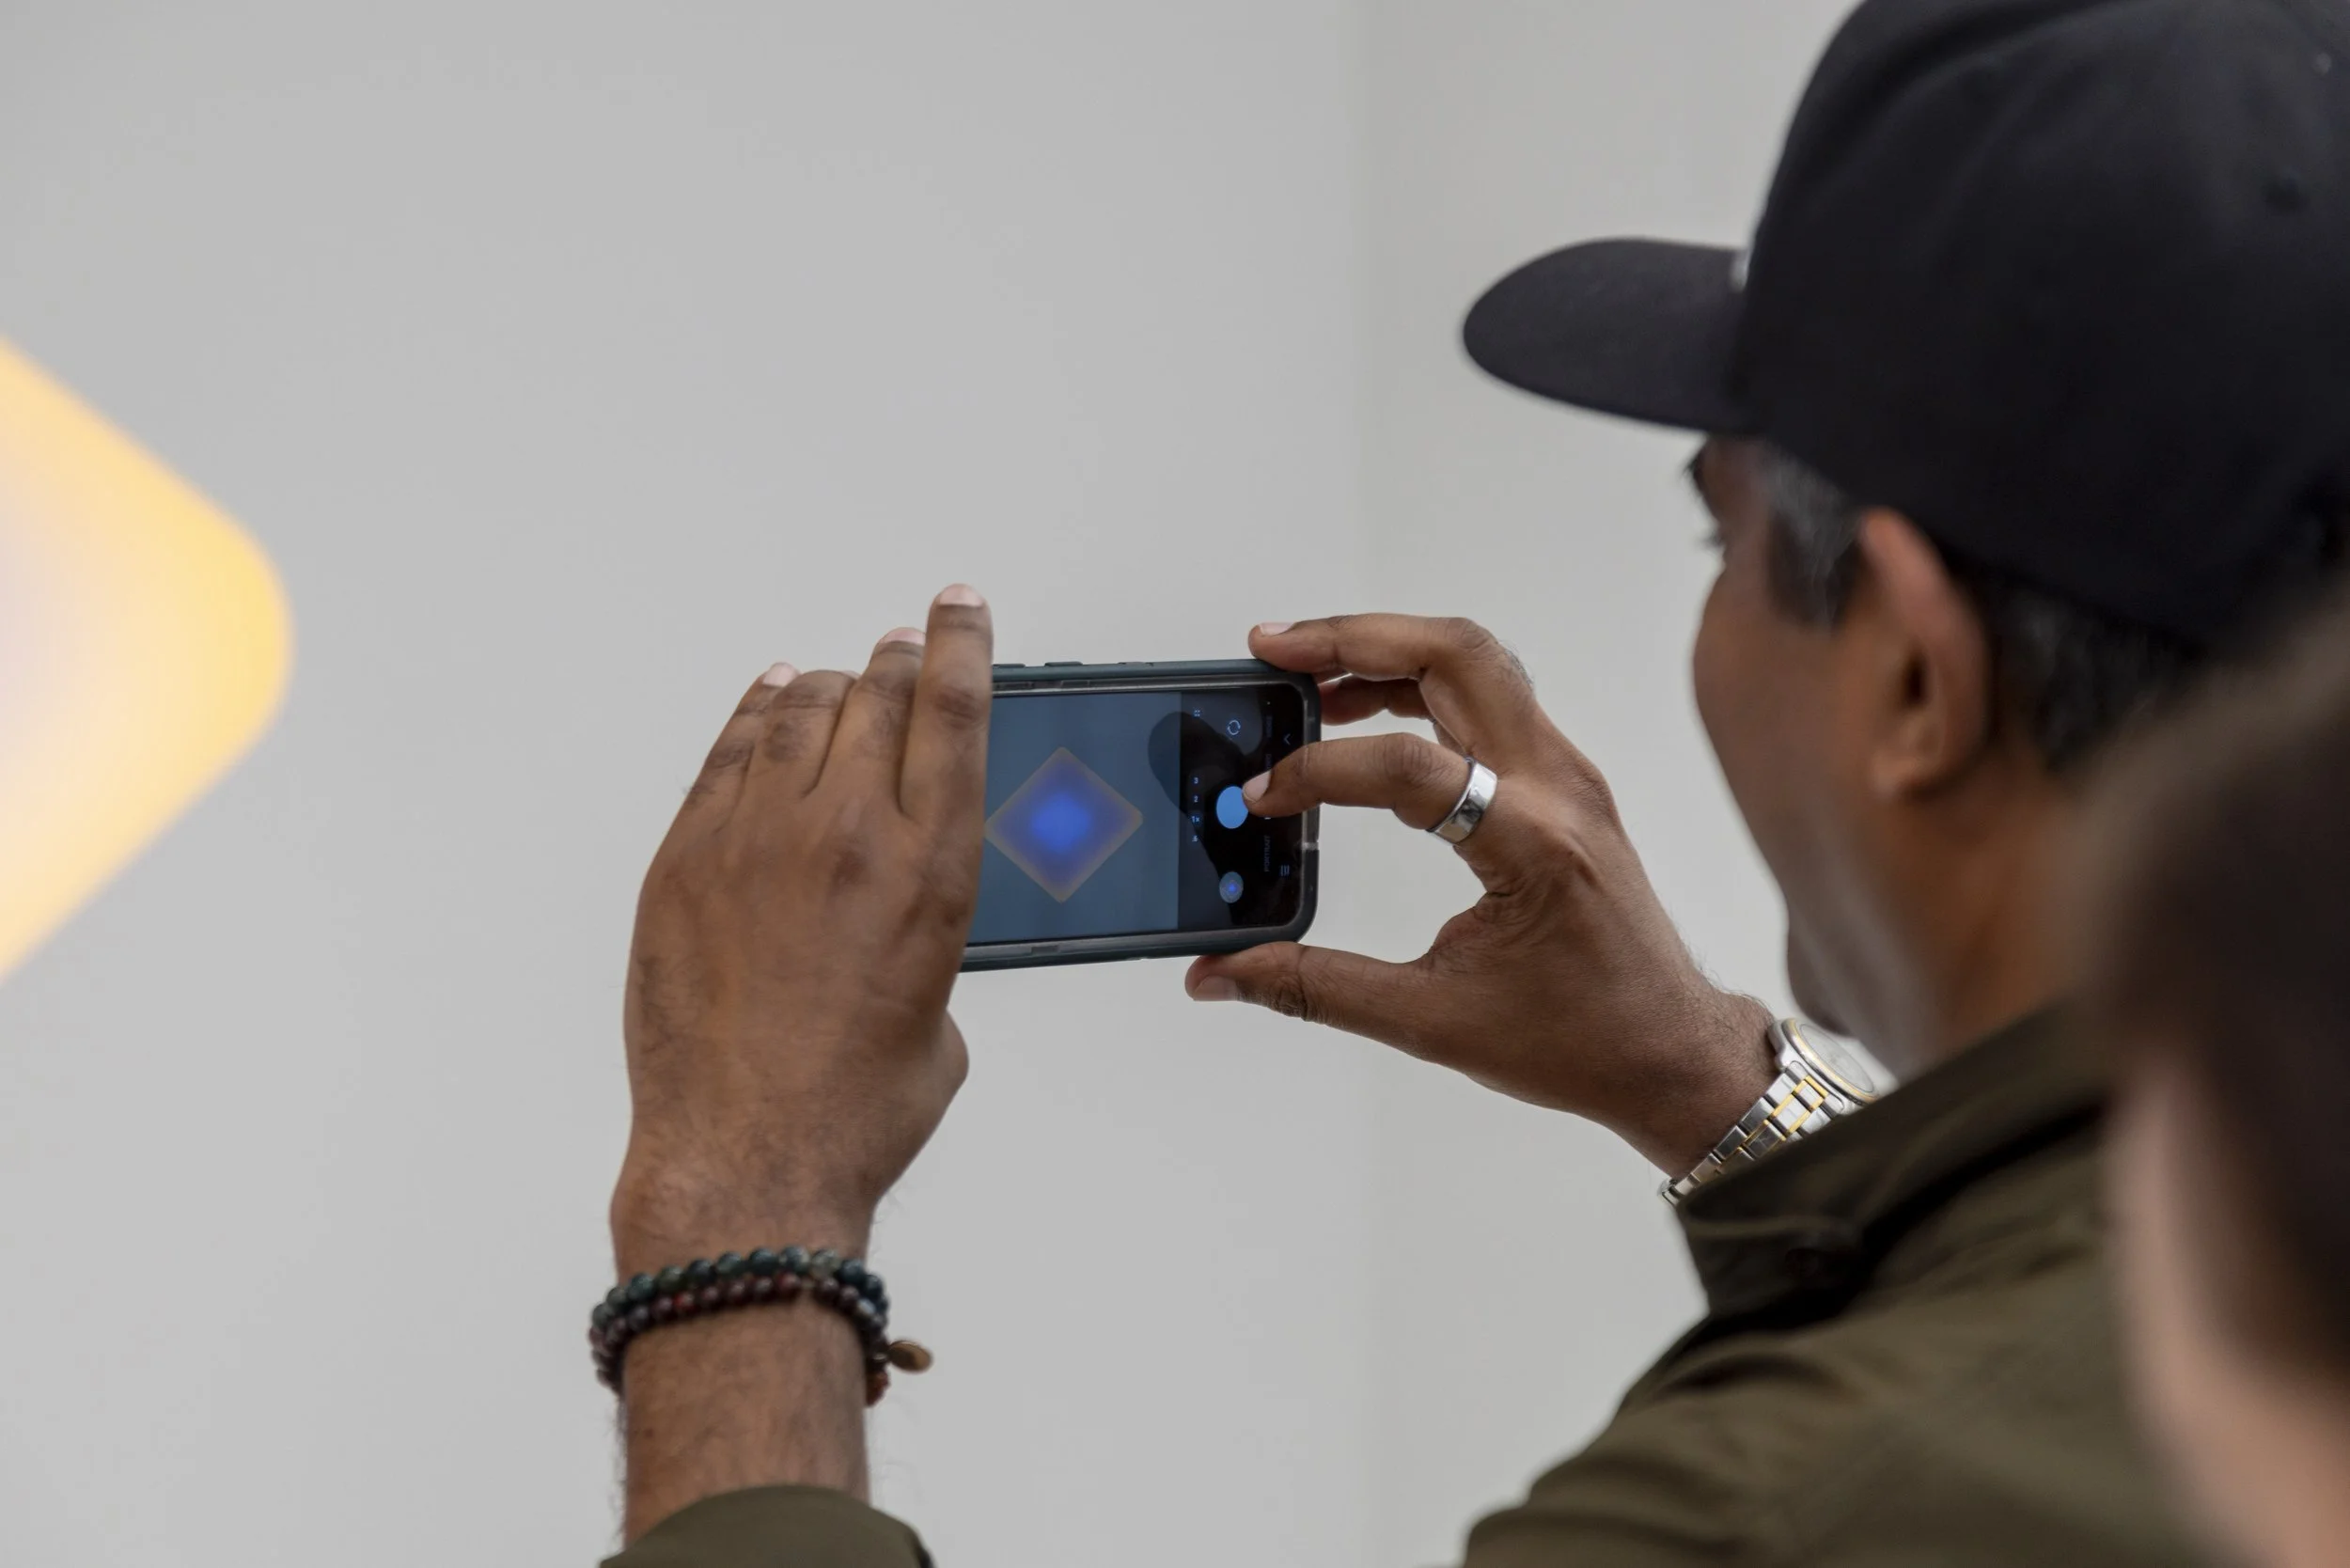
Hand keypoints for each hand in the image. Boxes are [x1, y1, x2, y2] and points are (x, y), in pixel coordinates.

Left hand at [612, 585, 993, 1269]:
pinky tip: (771, 702)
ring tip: (842, 678)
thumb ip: (931, 938)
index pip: (954, 714)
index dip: (961, 644)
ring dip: (831, 685)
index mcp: (932, 870)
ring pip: (799, 712)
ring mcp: (756, 840)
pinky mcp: (685, 862)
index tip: (959, 608)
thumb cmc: (852, 1109)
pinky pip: (725, 755)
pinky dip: (757, 716)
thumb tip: (903, 919)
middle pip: (878, 697)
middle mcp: (848, 835)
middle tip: (907, 642)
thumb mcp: (941, 1014)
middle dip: (900, 659)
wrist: (747, 1157)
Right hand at [1186, 614, 1773, 1173]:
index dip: (1320, 772)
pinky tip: (1359, 710)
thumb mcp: (1432, 1023)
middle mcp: (1559, 788)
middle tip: (1273, 648)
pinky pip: (1488, 696)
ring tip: (1303, 671)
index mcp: (1533, 846)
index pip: (1410, 768)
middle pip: (1456, 656)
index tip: (1261, 797)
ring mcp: (1567, 775)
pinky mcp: (1562, 780)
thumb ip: (1315, 988)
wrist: (1669, 1052)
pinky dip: (1418, 682)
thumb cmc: (1580, 1040)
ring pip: (1475, 661)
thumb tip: (1222, 975)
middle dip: (1355, 638)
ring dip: (1386, 648)